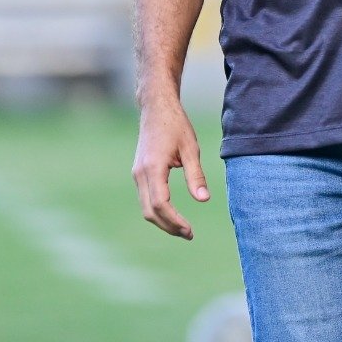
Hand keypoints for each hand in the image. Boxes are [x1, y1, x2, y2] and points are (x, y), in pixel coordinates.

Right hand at [132, 97, 210, 238]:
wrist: (156, 108)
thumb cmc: (176, 125)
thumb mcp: (191, 148)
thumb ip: (196, 175)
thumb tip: (204, 200)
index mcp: (153, 168)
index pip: (160, 204)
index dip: (174, 221)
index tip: (190, 230)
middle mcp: (140, 174)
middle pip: (150, 211)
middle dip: (168, 226)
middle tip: (189, 234)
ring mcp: (137, 174)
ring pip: (145, 207)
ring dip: (163, 221)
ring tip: (183, 228)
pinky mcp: (139, 172)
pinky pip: (145, 198)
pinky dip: (158, 211)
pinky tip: (173, 214)